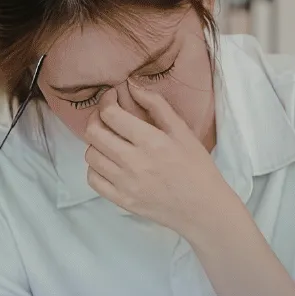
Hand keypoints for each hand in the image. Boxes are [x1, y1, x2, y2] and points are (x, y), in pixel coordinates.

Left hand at [84, 85, 238, 238]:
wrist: (203, 208)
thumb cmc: (196, 167)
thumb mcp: (183, 131)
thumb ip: (157, 105)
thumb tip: (133, 87)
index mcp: (151, 141)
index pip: (111, 115)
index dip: (106, 101)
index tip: (112, 98)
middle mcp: (134, 162)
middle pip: (94, 133)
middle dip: (96, 118)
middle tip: (106, 117)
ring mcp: (125, 184)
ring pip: (90, 155)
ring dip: (96, 143)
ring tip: (109, 141)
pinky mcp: (122, 200)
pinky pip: (93, 179)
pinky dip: (95, 168)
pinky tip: (108, 163)